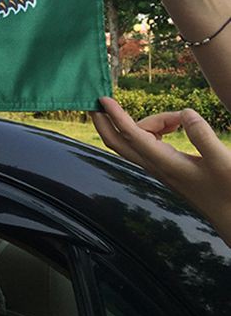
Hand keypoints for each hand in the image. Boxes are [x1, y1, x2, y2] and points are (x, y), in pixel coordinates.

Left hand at [91, 97, 230, 246]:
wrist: (230, 215)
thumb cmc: (228, 190)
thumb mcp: (223, 161)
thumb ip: (203, 136)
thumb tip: (184, 113)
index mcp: (165, 163)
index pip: (132, 135)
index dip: (116, 116)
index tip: (103, 99)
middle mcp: (155, 165)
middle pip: (119, 141)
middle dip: (105, 122)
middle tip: (98, 102)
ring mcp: (157, 167)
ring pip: (137, 138)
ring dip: (149, 122)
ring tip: (178, 120)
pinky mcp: (164, 166)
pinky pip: (148, 142)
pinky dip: (155, 129)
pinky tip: (175, 125)